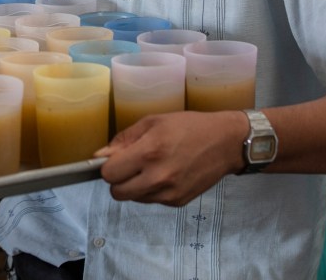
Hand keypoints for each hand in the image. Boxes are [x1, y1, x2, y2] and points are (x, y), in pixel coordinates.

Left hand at [94, 110, 247, 205]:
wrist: (225, 143)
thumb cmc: (188, 126)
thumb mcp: (153, 121)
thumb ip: (124, 139)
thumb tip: (100, 155)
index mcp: (149, 152)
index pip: (109, 174)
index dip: (108, 166)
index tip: (116, 159)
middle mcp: (158, 177)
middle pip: (117, 193)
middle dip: (118, 180)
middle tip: (130, 166)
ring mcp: (169, 193)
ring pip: (133, 199)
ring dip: (134, 186)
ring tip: (151, 168)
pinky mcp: (178, 202)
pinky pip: (151, 200)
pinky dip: (151, 190)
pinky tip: (165, 174)